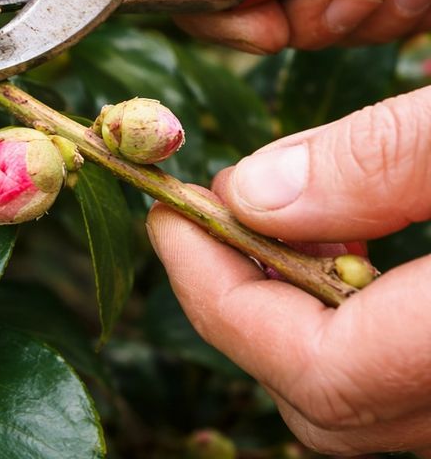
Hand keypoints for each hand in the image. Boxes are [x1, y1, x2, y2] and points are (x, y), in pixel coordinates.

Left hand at [147, 86, 430, 454]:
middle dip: (237, 302)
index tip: (166, 217)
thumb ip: (379, 161)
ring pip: (356, 393)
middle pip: (323, 398)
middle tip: (204, 216)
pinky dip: (343, 316)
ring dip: (288, 311)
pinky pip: (393, 371)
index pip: (316, 369)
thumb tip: (251, 195)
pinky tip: (343, 243)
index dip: (215, 294)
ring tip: (272, 219)